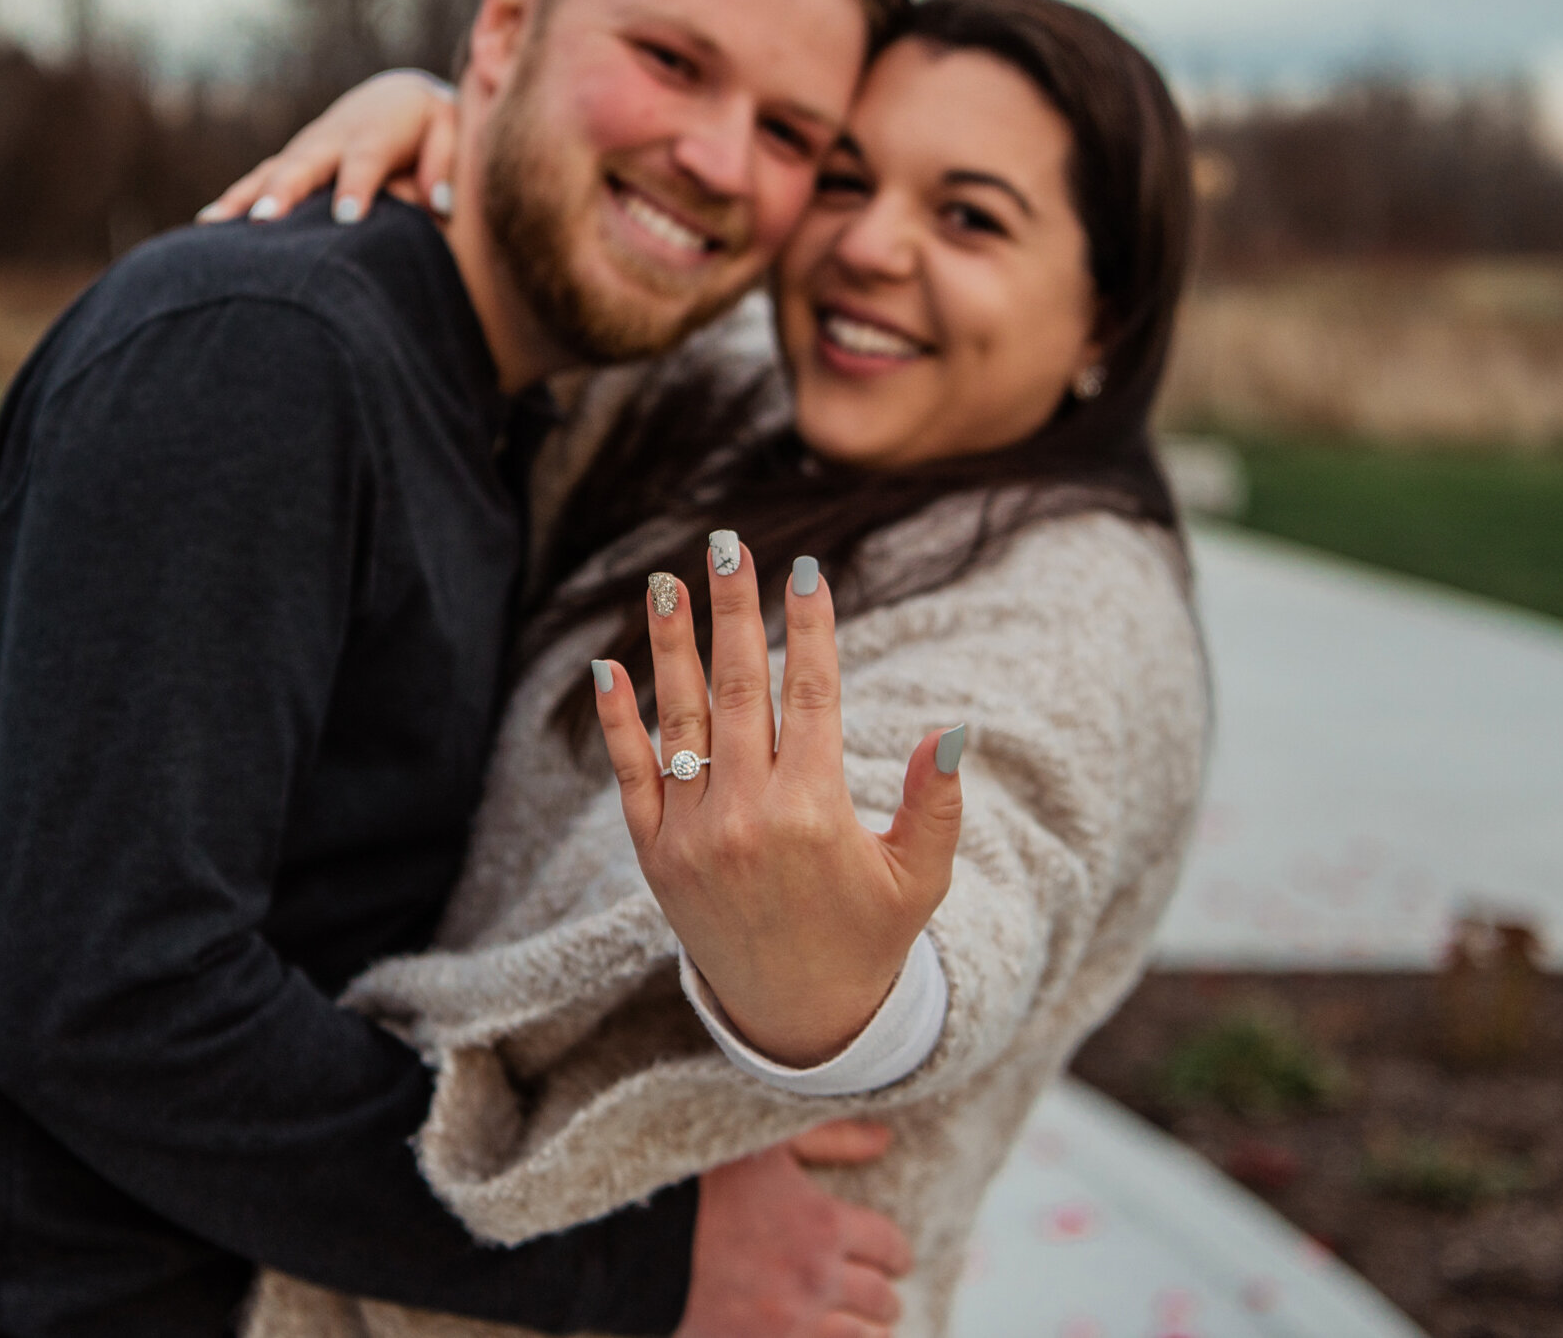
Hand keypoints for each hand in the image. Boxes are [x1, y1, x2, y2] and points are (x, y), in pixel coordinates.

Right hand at [196, 69, 458, 224]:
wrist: (397, 98)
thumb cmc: (428, 124)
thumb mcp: (446, 130)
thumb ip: (443, 163)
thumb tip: (439, 204)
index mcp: (375, 134)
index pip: (365, 163)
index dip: (356, 188)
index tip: (347, 219)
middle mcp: (332, 139)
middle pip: (304, 165)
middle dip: (284, 191)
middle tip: (266, 220)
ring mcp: (305, 150)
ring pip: (271, 172)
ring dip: (244, 197)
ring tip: (216, 227)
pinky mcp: (290, 161)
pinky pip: (259, 180)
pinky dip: (234, 199)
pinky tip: (208, 227)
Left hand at [591, 538, 963, 1067]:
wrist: (796, 1018)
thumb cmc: (868, 937)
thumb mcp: (919, 877)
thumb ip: (934, 803)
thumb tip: (954, 729)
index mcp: (814, 813)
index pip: (811, 695)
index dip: (810, 628)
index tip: (809, 570)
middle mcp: (746, 816)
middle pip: (739, 689)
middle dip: (735, 610)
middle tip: (730, 545)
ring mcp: (692, 834)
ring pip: (681, 719)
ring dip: (672, 645)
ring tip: (668, 582)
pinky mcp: (655, 855)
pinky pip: (631, 775)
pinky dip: (618, 722)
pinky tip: (608, 667)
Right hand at [681, 1120, 910, 1337]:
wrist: (634, 1241)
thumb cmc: (699, 1181)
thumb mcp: (767, 1144)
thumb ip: (831, 1138)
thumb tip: (884, 1139)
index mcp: (823, 1226)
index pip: (888, 1248)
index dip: (895, 1252)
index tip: (894, 1257)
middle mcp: (814, 1279)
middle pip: (879, 1299)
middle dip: (884, 1295)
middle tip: (883, 1294)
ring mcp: (788, 1323)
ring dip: (865, 1331)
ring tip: (864, 1327)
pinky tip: (824, 1337)